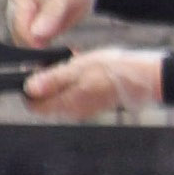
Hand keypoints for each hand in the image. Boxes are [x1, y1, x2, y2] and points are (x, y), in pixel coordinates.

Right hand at [13, 0, 109, 46]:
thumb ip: (51, 13)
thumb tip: (36, 34)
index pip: (19, 27)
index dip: (32, 42)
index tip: (49, 51)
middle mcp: (17, 10)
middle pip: (19, 37)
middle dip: (37, 49)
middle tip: (60, 56)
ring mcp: (25, 19)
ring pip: (26, 43)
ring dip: (42, 52)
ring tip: (66, 53)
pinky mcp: (34, 27)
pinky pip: (36, 43)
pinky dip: (48, 50)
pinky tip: (64, 51)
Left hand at [29, 49, 162, 120]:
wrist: (144, 77)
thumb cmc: (114, 71)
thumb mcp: (77, 69)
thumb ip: (51, 80)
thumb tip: (29, 88)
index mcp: (66, 105)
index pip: (32, 105)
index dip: (30, 87)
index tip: (37, 71)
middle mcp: (72, 111)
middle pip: (45, 99)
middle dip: (47, 80)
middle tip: (59, 64)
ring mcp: (82, 108)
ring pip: (59, 93)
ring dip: (62, 78)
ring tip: (74, 63)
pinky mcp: (92, 103)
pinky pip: (74, 92)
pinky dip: (74, 80)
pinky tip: (85, 68)